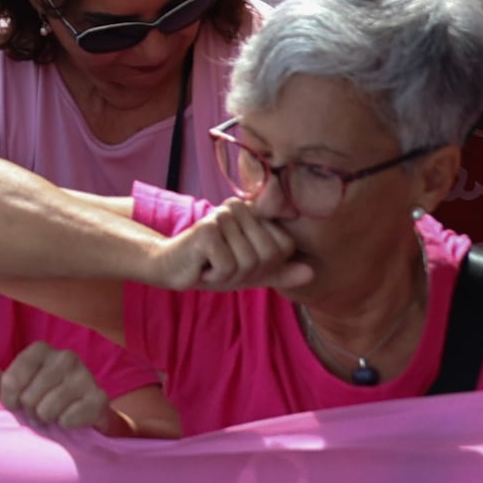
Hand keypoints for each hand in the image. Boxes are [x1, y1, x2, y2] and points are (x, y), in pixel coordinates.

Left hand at [0, 347, 119, 434]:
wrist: (84, 416)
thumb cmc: (45, 399)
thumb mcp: (16, 390)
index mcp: (40, 349)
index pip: (9, 382)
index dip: (11, 401)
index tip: (20, 402)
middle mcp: (64, 356)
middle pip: (28, 397)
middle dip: (33, 411)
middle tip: (44, 409)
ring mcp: (85, 374)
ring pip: (47, 409)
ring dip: (50, 419)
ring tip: (58, 413)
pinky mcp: (99, 397)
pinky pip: (68, 418)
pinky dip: (67, 425)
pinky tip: (74, 418)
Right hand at [147, 202, 311, 296]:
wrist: (171, 267)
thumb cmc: (212, 267)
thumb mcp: (251, 272)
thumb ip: (280, 271)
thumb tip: (311, 273)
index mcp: (254, 212)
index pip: (284, 247)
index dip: (265, 266)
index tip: (242, 263)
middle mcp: (240, 207)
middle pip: (268, 254)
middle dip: (247, 272)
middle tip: (224, 266)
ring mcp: (222, 216)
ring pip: (249, 262)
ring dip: (229, 275)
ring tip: (212, 265)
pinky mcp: (207, 229)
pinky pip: (229, 265)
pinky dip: (216, 274)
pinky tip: (202, 266)